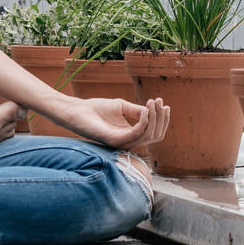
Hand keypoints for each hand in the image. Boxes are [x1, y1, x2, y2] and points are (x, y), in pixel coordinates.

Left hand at [53, 95, 169, 151]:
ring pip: (148, 136)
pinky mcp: (115, 140)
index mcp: (131, 135)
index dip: (162, 120)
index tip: (165, 104)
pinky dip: (144, 122)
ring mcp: (122, 143)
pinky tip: (145, 110)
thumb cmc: (98, 109)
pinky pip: (136, 134)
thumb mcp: (123, 107)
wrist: (79, 111)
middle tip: (160, 102)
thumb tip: (153, 111)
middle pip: (155, 136)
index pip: (154, 133)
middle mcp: (129, 141)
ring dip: (154, 118)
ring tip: (153, 102)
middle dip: (161, 118)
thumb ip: (138, 111)